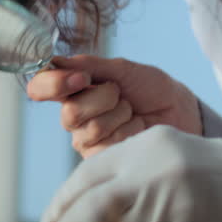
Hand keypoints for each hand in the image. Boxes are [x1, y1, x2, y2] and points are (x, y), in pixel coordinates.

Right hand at [26, 55, 200, 157]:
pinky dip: (127, 132)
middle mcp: (74, 116)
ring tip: (133, 112)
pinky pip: (104, 147)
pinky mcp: (101, 160)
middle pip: (69, 112)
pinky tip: (136, 129)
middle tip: (122, 94)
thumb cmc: (152, 88)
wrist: (181, 112)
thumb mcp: (123, 70)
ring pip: (90, 130)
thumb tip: (56, 62)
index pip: (40, 87)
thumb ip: (90, 66)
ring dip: (119, 115)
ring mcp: (86, 140)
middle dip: (103, 99)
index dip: (53, 84)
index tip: (82, 78)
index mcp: (73, 89)